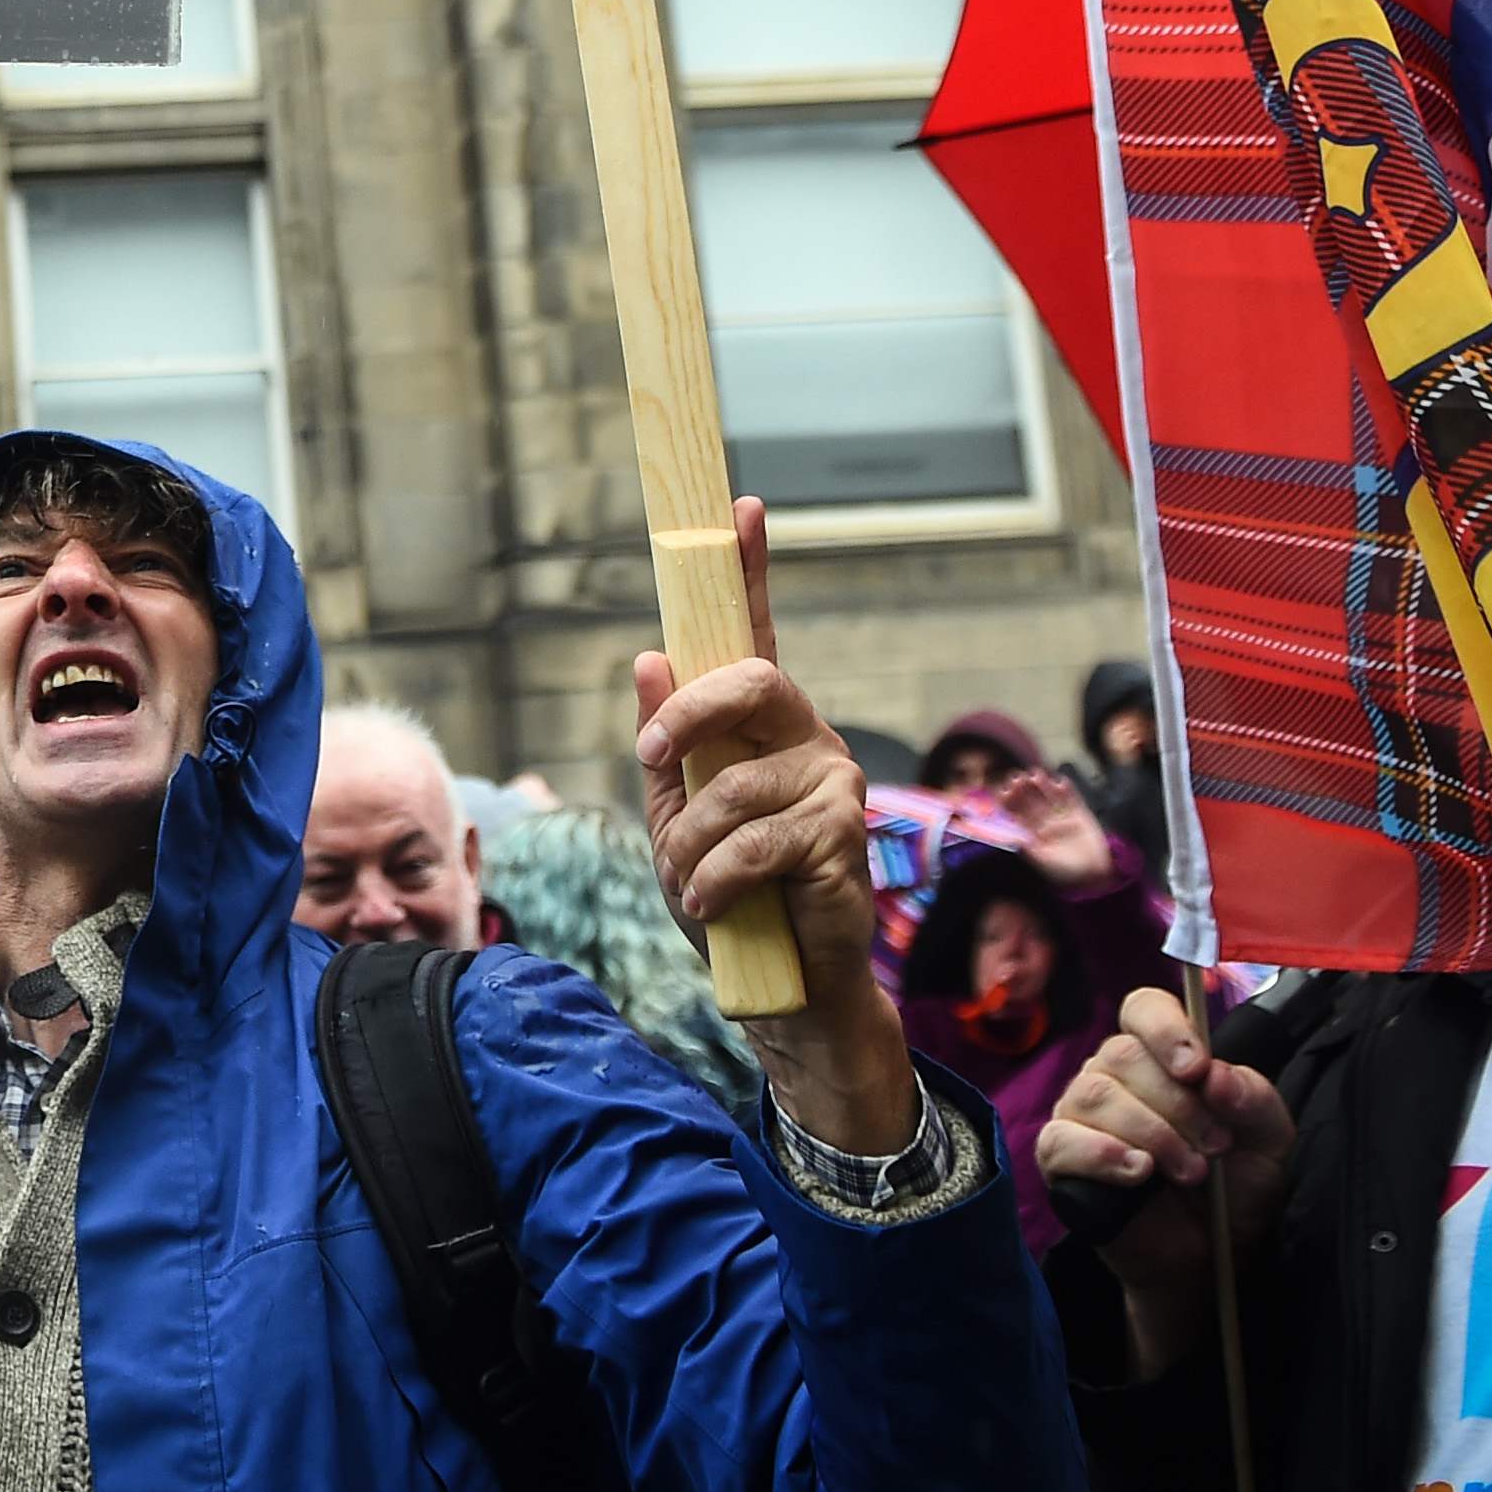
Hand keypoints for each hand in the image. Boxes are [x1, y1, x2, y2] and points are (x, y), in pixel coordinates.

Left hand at [635, 500, 915, 1152]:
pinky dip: (713, 881)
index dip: (747, 567)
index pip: (753, 633)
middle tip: (655, 757)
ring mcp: (832, 784)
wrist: (781, 988)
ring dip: (689, 844)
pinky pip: (752, 844)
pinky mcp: (842, 837)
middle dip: (688, 718)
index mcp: (761, 727)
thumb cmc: (728, 899)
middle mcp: (807, 738)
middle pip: (748, 681)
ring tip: (690, 883)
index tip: (737, 503)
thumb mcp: (677, 819)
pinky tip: (713, 907)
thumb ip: (668, 746)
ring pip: (733, 785)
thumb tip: (648, 657)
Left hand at [1008, 767, 1116, 890]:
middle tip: (1017, 778)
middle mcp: (1044, 820)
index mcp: (1032, 831)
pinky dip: (1067, 790)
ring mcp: (1061, 815)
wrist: (1093, 874)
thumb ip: (1030, 849)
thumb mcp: (1044, 862)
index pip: (1018, 812)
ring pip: (1049, 796)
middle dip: (1023, 789)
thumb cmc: (1064, 872)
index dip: (1010, 801)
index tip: (1003, 791)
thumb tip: (1012, 839)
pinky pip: (1072, 799)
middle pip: (1031, 800)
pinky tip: (1061, 781)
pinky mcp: (1080, 813)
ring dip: (1043, 784)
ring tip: (1036, 774)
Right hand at [1033, 988, 1295, 1380]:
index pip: (1144, 1008)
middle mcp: (1112, 1074)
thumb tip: (1215, 1075)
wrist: (1210, 1257)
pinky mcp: (1058, 1157)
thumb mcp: (1269, 1141)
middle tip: (1215, 1147)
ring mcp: (1079, 1113)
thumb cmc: (1235, 1187)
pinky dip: (1103, 1154)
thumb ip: (1254, 1098)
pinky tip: (1140, 1175)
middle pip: (1123, 1054)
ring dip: (1153, 1133)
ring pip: (1096, 1093)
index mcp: (1160, 1057)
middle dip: (1179, 1104)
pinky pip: (1062, 1139)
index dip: (1166, 1028)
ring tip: (1189, 1173)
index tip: (1196, 1068)